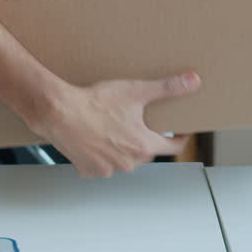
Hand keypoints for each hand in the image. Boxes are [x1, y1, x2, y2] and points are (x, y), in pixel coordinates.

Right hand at [23, 73, 201, 177]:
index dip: (180, 137)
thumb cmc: (95, 103)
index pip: (173, 147)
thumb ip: (168, 88)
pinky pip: (102, 164)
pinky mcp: (88, 170)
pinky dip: (102, 153)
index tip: (181, 130)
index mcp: (143, 147)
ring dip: (123, 147)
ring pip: (124, 159)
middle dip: (145, 137)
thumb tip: (193, 82)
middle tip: (138, 120)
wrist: (58, 112)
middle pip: (146, 151)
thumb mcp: (136, 91)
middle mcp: (128, 163)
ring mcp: (107, 169)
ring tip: (115, 127)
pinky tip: (97, 137)